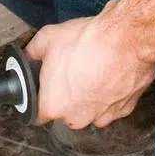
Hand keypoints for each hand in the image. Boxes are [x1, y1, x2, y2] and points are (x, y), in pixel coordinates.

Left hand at [25, 3, 154, 128]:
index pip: (38, 114)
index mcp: (53, 105)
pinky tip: (109, 75)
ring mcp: (103, 116)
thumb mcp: (47, 38)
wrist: (126, 40)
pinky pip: (112, 106)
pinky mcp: (124, 110)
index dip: (40, 100)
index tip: (45, 90)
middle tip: (72, 73)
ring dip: (90, 96)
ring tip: (93, 72)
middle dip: (67, 96)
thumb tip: (29, 55)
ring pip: (90, 111)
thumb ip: (32, 52)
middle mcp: (77, 117)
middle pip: (66, 113)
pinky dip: (111, 94)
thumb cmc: (88, 42)